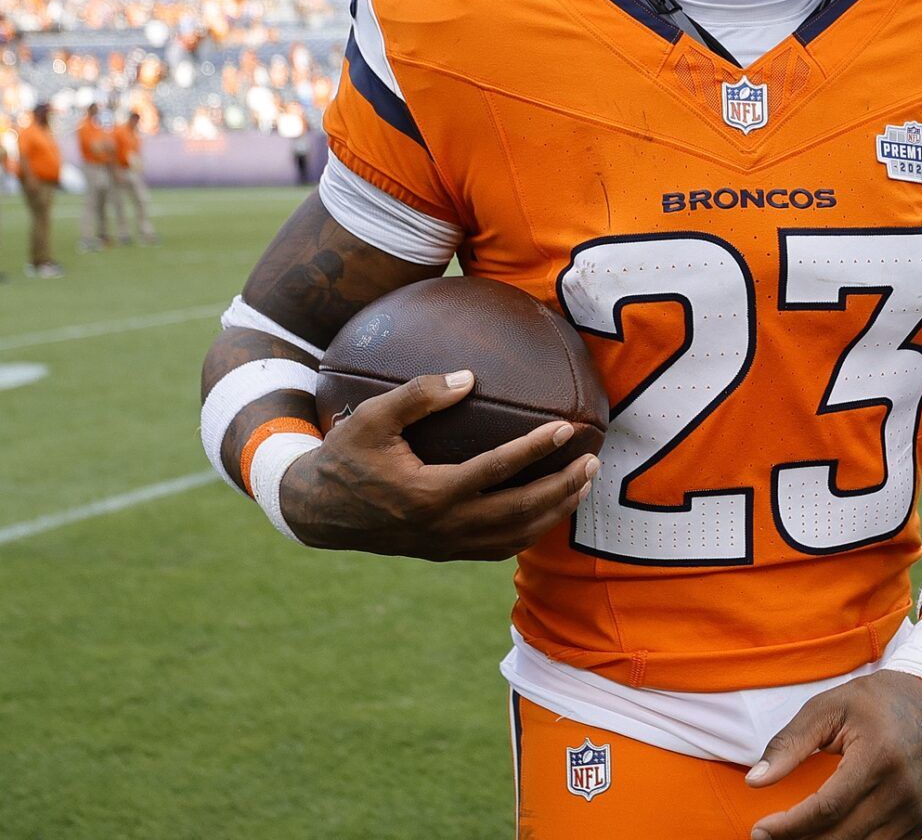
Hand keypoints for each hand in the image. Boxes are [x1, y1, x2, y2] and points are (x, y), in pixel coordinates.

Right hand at [280, 370, 598, 560]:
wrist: (319, 512)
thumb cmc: (346, 456)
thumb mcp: (372, 419)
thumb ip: (418, 395)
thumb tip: (469, 376)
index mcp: (428, 494)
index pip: (495, 471)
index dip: (534, 450)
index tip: (566, 429)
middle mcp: (444, 526)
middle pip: (519, 511)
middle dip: (562, 487)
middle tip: (592, 461)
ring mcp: (447, 545)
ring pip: (516, 536)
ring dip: (555, 511)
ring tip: (583, 483)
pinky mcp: (447, 553)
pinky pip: (500, 548)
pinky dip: (531, 531)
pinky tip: (551, 508)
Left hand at [747, 671, 921, 839]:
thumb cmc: (873, 702)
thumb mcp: (827, 708)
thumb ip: (789, 744)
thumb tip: (755, 780)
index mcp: (879, 757)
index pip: (827, 808)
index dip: (789, 826)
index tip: (760, 831)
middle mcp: (902, 790)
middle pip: (841, 836)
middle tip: (766, 838)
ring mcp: (914, 811)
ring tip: (793, 838)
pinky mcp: (917, 823)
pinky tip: (824, 837)